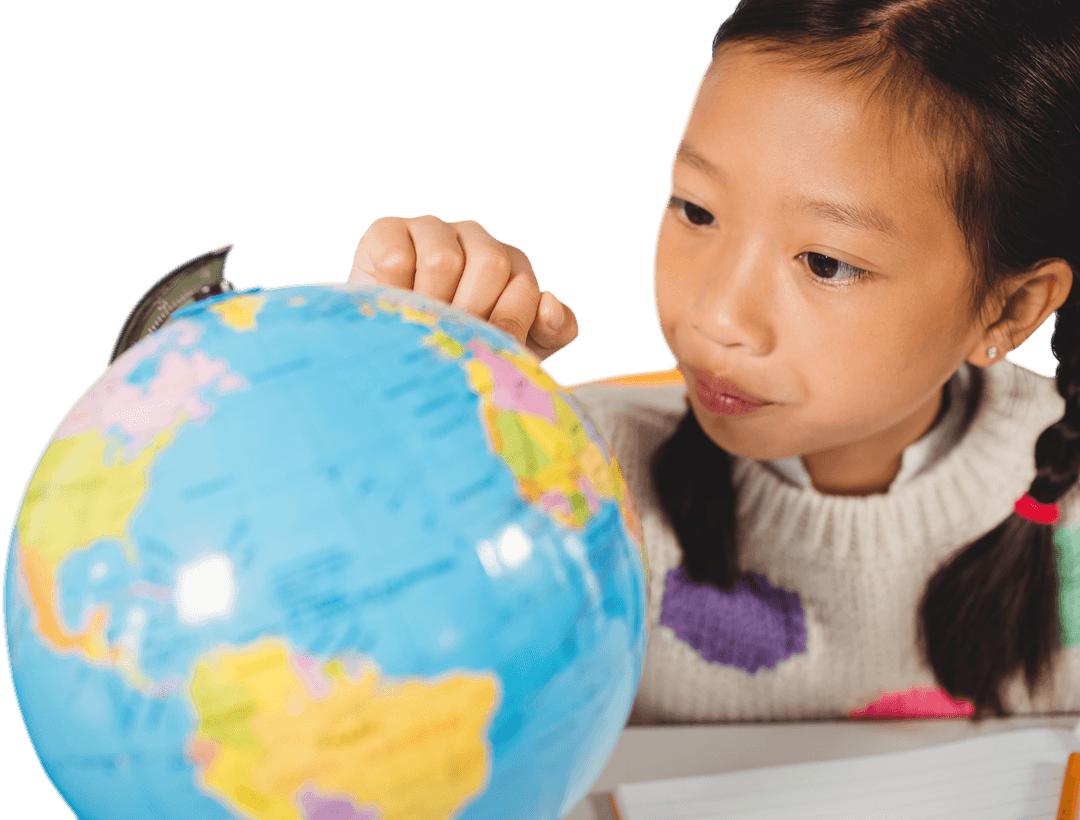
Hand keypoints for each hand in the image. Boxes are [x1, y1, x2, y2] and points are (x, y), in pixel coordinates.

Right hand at [348, 215, 577, 362]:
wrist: (395, 358)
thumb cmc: (459, 353)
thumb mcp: (511, 352)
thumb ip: (550, 332)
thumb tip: (550, 305)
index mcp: (511, 263)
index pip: (525, 287)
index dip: (505, 327)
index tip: (484, 349)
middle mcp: (474, 238)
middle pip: (490, 264)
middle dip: (472, 313)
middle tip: (452, 338)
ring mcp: (431, 230)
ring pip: (443, 260)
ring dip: (432, 305)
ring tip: (422, 324)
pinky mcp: (387, 232)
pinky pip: (396, 257)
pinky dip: (395, 289)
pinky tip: (393, 305)